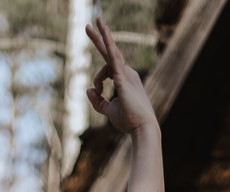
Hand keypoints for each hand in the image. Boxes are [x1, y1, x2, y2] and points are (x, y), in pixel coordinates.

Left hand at [85, 13, 157, 136]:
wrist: (142, 128)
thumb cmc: (129, 121)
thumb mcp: (109, 111)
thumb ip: (98, 101)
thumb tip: (87, 89)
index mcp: (125, 80)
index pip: (109, 69)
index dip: (99, 77)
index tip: (97, 90)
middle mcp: (127, 73)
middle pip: (111, 52)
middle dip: (99, 38)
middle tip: (88, 25)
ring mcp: (126, 73)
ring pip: (108, 56)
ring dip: (98, 43)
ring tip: (87, 29)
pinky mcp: (123, 77)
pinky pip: (113, 57)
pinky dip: (107, 44)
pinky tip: (101, 31)